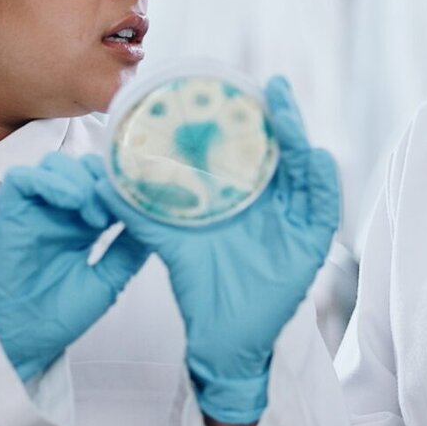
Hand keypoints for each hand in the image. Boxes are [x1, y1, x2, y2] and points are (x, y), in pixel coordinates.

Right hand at [0, 153, 152, 383]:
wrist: (25, 338)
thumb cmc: (60, 312)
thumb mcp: (109, 278)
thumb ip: (130, 249)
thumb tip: (160, 221)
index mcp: (83, 221)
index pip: (104, 180)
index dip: (123, 183)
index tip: (141, 199)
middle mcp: (58, 210)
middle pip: (81, 164)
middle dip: (104, 177)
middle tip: (119, 206)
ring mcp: (33, 209)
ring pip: (55, 164)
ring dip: (80, 179)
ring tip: (96, 215)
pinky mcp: (9, 212)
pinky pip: (23, 179)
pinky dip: (50, 182)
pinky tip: (72, 201)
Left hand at [99, 76, 340, 424]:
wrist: (221, 339)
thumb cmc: (202, 288)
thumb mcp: (171, 241)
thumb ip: (142, 210)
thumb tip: (103, 181)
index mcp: (247, 197)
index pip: (257, 150)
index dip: (256, 119)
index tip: (246, 87)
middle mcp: (276, 204)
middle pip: (286, 154)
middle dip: (283, 120)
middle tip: (272, 87)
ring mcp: (295, 224)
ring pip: (306, 175)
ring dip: (300, 143)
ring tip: (288, 117)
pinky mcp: (310, 247)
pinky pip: (323, 210)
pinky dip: (321, 185)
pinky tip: (313, 159)